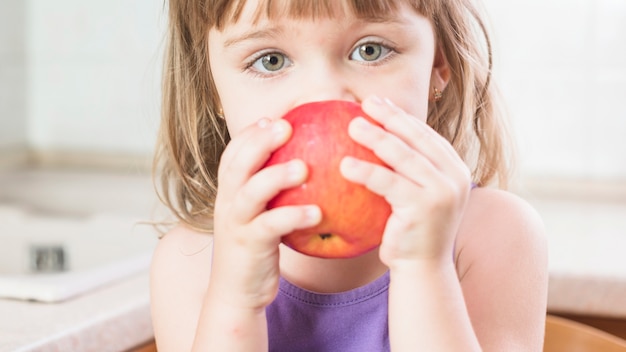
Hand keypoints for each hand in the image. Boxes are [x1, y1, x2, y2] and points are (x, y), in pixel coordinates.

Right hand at [210, 118, 321, 309]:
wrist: (236, 293)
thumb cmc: (256, 249)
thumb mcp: (258, 215)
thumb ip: (272, 192)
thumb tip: (306, 166)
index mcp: (229, 193)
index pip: (232, 154)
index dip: (249, 134)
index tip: (272, 118)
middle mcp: (228, 204)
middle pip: (237, 164)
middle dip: (259, 141)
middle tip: (286, 126)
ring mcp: (236, 224)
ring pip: (251, 192)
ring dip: (276, 176)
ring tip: (304, 167)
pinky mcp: (249, 245)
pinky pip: (271, 227)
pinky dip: (293, 216)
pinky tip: (317, 212)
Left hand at [340, 96, 470, 268]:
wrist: (422, 268)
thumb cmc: (411, 229)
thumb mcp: (416, 193)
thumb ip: (408, 168)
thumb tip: (377, 135)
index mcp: (454, 168)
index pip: (425, 135)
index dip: (400, 116)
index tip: (377, 102)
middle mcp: (454, 176)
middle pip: (416, 139)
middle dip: (389, 118)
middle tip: (364, 103)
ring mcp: (442, 191)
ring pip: (403, 156)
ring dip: (375, 137)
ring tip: (352, 125)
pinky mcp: (424, 207)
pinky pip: (388, 182)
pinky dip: (366, 171)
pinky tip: (344, 164)